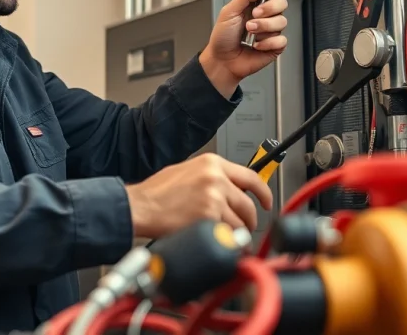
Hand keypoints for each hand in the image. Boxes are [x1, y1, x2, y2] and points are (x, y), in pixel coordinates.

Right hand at [124, 153, 273, 238]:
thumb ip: (211, 177)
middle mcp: (216, 178)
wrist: (140, 206)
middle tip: (244, 228)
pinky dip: (225, 242)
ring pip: (240, 223)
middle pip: (248, 204)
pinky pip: (228, 235)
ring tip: (224, 237)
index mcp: (212, 163)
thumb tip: (229, 190)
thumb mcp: (186, 171)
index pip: (251, 177)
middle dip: (249, 220)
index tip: (266, 201)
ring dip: (235, 235)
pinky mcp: (209, 218)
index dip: (263, 192)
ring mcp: (214, 198)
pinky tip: (215, 241)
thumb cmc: (156, 193)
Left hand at [200, 0, 288, 96]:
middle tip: (254, 15)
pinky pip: (282, 40)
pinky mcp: (275, 46)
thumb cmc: (223, 37)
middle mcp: (265, 16)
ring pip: (282, 21)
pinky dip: (268, 42)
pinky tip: (256, 45)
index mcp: (255, 5)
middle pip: (282, 3)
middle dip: (269, 8)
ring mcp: (271, 31)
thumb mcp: (229, 11)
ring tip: (250, 32)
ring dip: (264, 26)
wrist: (222, 60)